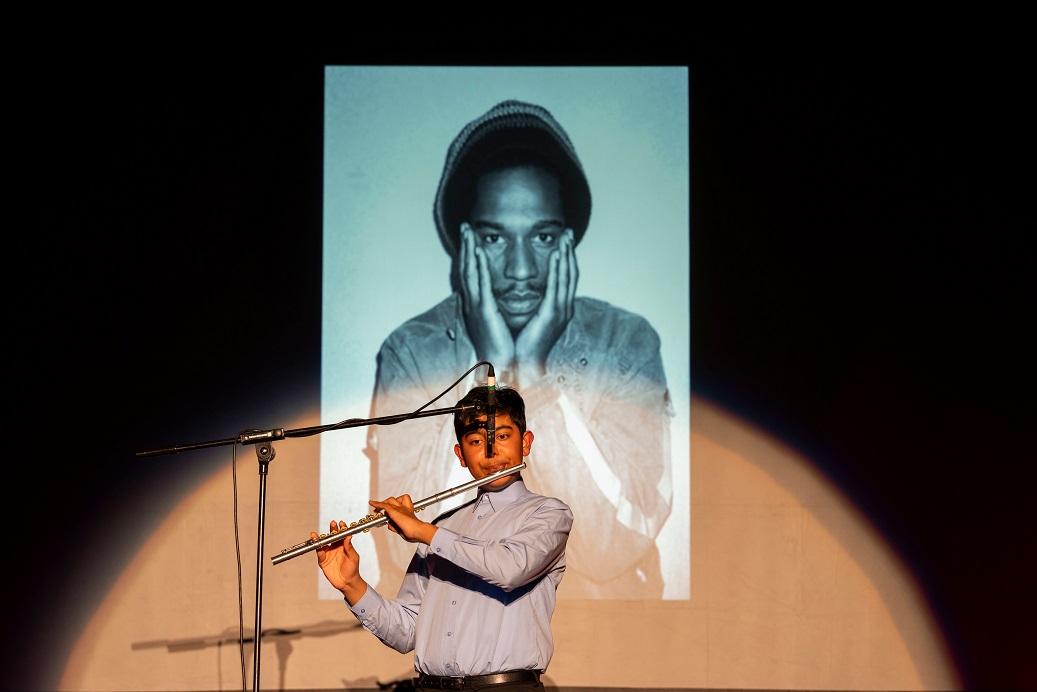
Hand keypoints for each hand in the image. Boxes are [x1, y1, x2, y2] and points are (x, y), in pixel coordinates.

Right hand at [313, 520, 366, 603]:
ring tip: (315, 534)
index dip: (341, 528)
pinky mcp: (323, 561)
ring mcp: (328, 554)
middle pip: (331, 537)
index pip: (341, 535)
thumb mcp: (353, 557)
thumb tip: (348, 536)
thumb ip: (349, 547)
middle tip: (332, 523)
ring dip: (319, 539)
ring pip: (322, 544)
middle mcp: (335, 548)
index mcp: (343, 546)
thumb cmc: (352, 569)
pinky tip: (318, 546)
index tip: (341, 523)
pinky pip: (319, 554)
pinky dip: (318, 550)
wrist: (347, 582)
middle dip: (331, 530)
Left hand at [369, 494, 437, 544]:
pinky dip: (377, 504)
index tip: (390, 511)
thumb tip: (390, 525)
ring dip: (383, 503)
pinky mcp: (394, 511)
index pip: (402, 505)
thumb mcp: (403, 531)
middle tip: (381, 511)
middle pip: (396, 500)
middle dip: (388, 504)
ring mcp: (399, 509)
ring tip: (376, 509)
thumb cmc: (414, 533)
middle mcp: (404, 508)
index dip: (396, 506)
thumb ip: (396, 527)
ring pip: (390, 500)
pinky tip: (372, 503)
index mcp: (408, 512)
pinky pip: (384, 505)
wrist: (418, 531)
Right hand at [459, 223, 515, 367]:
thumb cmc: (502, 347)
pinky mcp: (483, 310)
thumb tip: (497, 300)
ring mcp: (476, 305)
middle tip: (465, 227)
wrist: (501, 365)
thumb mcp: (497, 323)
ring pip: (469, 271)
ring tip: (468, 231)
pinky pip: (479, 282)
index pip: (471, 275)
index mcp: (478, 305)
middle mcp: (473, 302)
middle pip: (466, 268)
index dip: (469, 256)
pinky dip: (477, 265)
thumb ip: (495, 308)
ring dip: (468, 250)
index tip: (471, 239)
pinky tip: (477, 250)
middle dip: (465, 247)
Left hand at [515, 228, 577, 378]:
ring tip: (565, 237)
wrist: (521, 365)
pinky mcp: (552, 314)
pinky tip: (557, 254)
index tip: (563, 242)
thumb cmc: (521, 344)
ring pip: (567, 276)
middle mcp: (563, 308)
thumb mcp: (529, 319)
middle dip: (570, 252)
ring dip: (566, 254)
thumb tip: (524, 291)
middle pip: (570, 273)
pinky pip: (556, 286)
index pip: (564, 279)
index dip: (566, 260)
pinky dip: (558, 268)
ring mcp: (560, 311)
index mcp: (557, 309)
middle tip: (568, 232)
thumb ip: (531, 305)